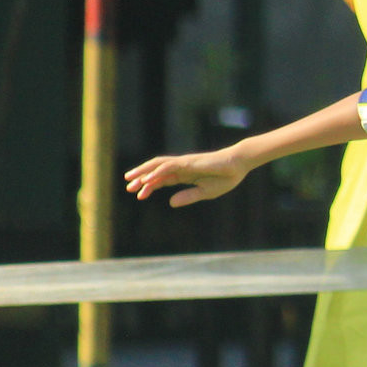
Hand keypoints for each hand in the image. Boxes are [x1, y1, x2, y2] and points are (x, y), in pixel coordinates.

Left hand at [124, 147, 248, 206]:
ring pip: (157, 166)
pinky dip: (156, 172)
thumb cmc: (226, 178)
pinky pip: (168, 167)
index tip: (138, 195)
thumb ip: (188, 197)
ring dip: (143, 172)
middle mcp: (181, 168)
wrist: (238, 165)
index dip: (149, 186)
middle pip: (155, 171)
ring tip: (130, 179)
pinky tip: (147, 179)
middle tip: (127, 187)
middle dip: (141, 178)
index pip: (162, 180)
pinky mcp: (188, 162)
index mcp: (185, 175)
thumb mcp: (205, 192)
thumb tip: (170, 203)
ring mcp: (184, 163)